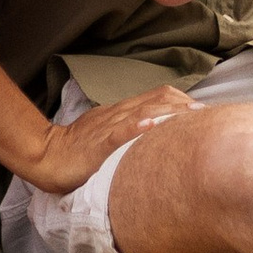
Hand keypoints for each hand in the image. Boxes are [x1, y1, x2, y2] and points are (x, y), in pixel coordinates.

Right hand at [17, 82, 192, 199]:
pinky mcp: (96, 144)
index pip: (156, 97)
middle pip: (154, 101)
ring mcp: (106, 127)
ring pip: (140, 113)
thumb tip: (156, 136)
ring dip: (167, 112)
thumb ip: (129, 134)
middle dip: (182, 106)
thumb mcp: (107, 136)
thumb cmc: (76, 151)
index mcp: (119, 113)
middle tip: (207, 114)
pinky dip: (135, 128)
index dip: (181, 101)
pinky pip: (117, 133)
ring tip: (190, 114)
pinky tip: (151, 125)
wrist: (44, 155)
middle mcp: (116, 115)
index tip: (203, 112)